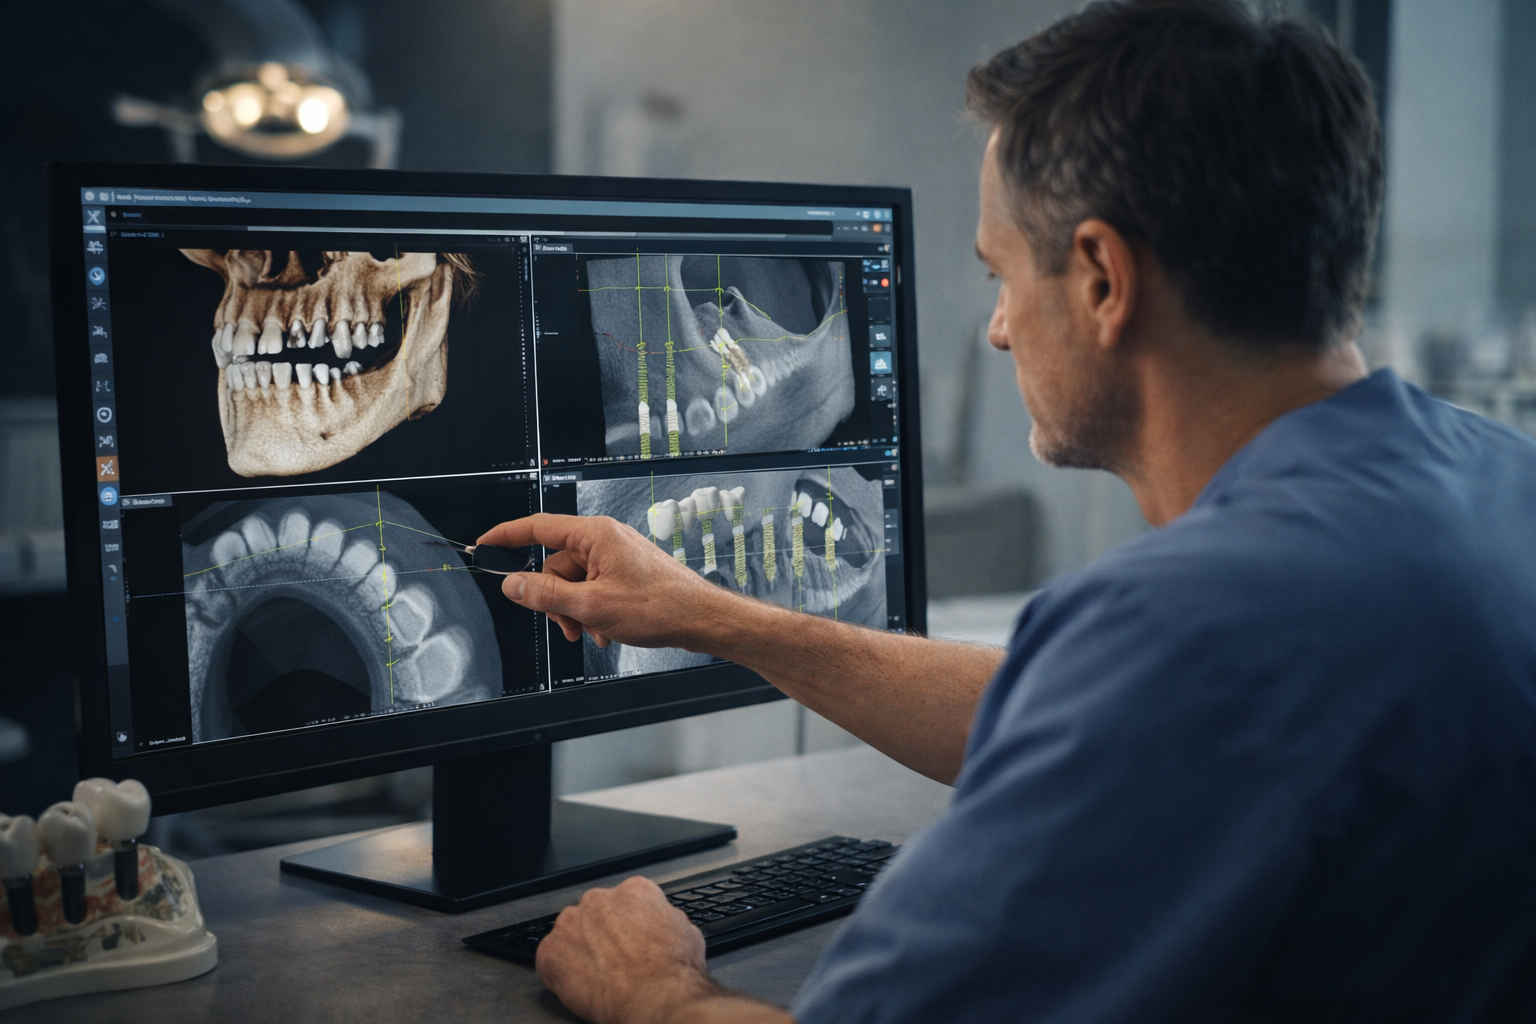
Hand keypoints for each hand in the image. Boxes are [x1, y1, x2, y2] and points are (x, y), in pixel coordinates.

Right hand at [477, 514, 727, 648]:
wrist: (700, 619)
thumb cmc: (658, 607)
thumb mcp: (591, 605)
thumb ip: (546, 594)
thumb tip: (513, 584)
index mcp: (595, 535)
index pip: (538, 527)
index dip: (507, 536)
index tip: (485, 544)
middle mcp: (605, 540)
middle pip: (555, 565)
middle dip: (555, 599)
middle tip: (567, 624)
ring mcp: (616, 557)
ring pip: (574, 583)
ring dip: (575, 611)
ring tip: (593, 631)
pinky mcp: (626, 574)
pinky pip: (593, 589)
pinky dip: (593, 612)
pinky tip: (607, 631)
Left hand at [535, 876, 714, 1023]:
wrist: (656, 998)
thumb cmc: (673, 971)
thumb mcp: (687, 932)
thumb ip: (666, 919)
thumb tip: (662, 924)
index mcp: (634, 890)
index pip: (625, 900)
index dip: (629, 923)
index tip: (630, 938)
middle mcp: (599, 899)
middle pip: (595, 913)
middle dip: (601, 933)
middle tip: (614, 959)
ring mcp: (571, 923)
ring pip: (570, 933)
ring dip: (579, 949)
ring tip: (596, 975)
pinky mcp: (551, 952)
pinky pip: (550, 958)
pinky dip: (559, 972)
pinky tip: (578, 985)